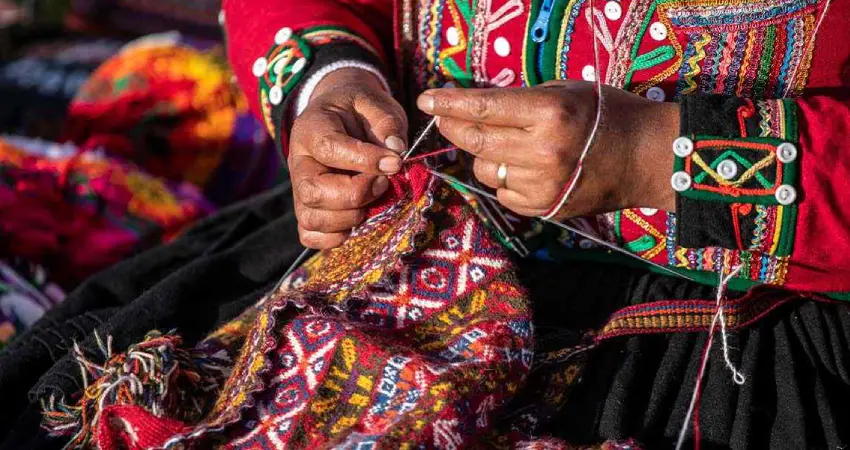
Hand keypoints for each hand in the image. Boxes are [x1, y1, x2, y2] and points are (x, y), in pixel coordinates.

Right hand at [289, 68, 406, 248]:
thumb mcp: (376, 104)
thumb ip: (386, 123)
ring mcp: (299, 189)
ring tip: (374, 199)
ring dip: (350, 217)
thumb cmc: (360, 111)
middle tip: (383, 182)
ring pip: (312, 218)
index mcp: (311, 128)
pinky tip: (360, 217)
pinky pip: (311, 235)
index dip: (364, 160)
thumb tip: (396, 152)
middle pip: (313, 191)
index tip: (394, 163)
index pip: (329, 148)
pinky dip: (336, 236)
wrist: (343, 117)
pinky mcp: (308, 210)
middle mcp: (298, 161)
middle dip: (355, 194)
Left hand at [416, 80, 678, 218]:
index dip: (449, 103)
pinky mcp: (543, 207)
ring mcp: (542, 184)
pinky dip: (505, 179)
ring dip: (484, 155)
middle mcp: (542, 151)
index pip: (483, 108)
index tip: (427, 99)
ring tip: (506, 143)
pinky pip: (503, 193)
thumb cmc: (608, 115)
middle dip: (453, 128)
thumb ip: (521, 100)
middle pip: (475, 141)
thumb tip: (475, 107)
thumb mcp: (565, 91)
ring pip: (485, 170)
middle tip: (444, 119)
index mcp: (549, 114)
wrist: (647, 158)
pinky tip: (524, 167)